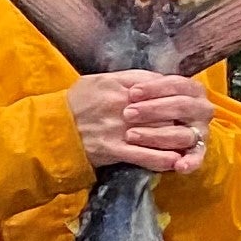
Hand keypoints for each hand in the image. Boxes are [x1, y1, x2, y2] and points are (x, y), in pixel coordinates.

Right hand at [69, 70, 212, 173]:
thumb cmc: (74, 103)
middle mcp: (120, 105)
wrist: (49, 129)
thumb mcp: (97, 81)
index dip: (173, 94)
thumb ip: (126, 79)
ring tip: (188, 143)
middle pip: (164, 110)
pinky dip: (161, 159)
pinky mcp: (111, 149)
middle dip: (179, 118)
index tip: (182, 101)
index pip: (157, 86)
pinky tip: (174, 161)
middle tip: (191, 124)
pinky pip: (143, 156)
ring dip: (176, 139)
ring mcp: (117, 128)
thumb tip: (154, 81)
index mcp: (117, 85)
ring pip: (158, 133)